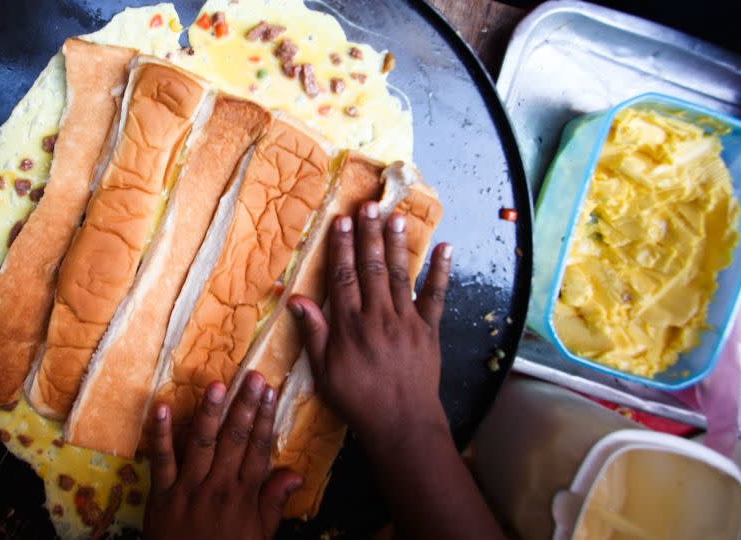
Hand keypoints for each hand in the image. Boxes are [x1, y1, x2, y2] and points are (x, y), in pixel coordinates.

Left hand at [144, 371, 301, 539]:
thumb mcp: (259, 536)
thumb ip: (274, 503)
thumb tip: (295, 475)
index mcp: (244, 496)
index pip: (257, 449)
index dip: (264, 418)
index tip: (269, 391)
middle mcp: (219, 487)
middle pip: (234, 440)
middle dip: (244, 406)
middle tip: (251, 376)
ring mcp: (189, 489)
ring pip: (201, 443)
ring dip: (209, 412)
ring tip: (217, 385)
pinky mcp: (162, 495)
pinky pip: (161, 460)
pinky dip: (160, 434)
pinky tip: (161, 407)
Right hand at [288, 201, 452, 450]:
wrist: (401, 423)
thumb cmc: (357, 399)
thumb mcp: (324, 371)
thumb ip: (313, 333)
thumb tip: (295, 300)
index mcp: (349, 326)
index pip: (342, 277)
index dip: (341, 247)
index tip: (340, 222)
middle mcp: (378, 316)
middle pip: (372, 267)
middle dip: (368, 235)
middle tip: (367, 206)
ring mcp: (407, 321)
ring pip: (401, 275)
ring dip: (397, 244)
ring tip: (395, 216)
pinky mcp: (430, 330)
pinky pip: (437, 296)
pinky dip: (442, 272)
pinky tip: (445, 248)